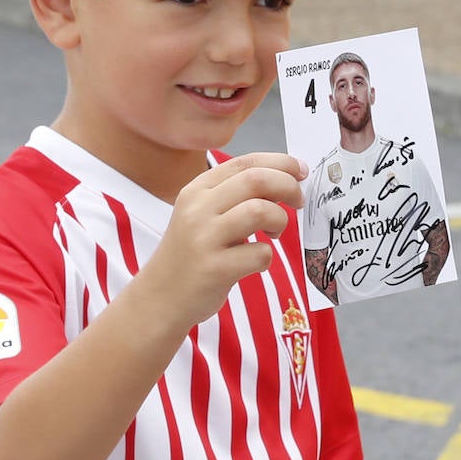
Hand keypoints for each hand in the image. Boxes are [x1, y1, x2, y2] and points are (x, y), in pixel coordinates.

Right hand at [145, 153, 307, 330]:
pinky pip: (259, 254)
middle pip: (256, 180)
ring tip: (274, 234)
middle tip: (297, 201)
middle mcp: (197, 209)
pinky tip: (255, 262)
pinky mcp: (214, 269)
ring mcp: (204, 239)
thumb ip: (235, 196)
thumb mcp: (203, 215)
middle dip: (288, 186)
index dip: (281, 163)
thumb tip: (284, 180)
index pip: (245, 162)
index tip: (300, 171)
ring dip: (280, 220)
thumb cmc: (192, 255)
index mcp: (196, 190)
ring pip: (259, 211)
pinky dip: (266, 257)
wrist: (160, 297)